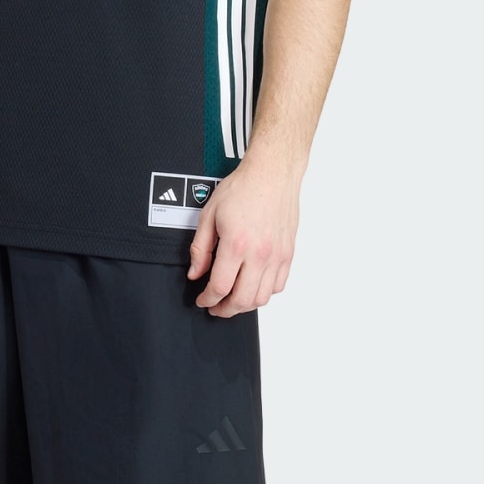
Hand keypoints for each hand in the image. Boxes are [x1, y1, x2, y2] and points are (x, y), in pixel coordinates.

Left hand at [187, 152, 299, 315]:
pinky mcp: (288, 253)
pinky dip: (264, 293)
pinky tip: (252, 287)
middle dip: (224, 309)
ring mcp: (277, 256)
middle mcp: (260, 254)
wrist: (272, 174)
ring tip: (233, 300)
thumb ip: (200, 248)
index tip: (202, 299)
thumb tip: (195, 272)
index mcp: (237, 244)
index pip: (220, 287)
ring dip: (245, 305)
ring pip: (262, 298)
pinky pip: (278, 285)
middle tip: (215, 306)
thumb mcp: (209, 215)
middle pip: (242, 300)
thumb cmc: (243, 188)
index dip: (207, 299)